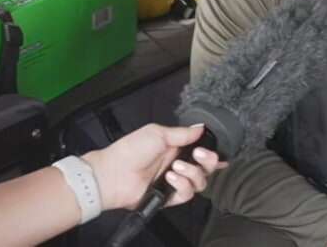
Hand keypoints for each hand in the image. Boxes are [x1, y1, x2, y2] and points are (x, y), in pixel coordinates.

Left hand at [82, 123, 225, 209]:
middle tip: (199, 155)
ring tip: (176, 167)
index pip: (201, 151)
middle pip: (206, 168)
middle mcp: (177, 165)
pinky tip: (170, 178)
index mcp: (175, 148)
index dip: (211, 153)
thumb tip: (200, 128)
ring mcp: (174, 182)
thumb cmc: (130, 150)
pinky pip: (187, 194)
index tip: (213, 150)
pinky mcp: (170, 197)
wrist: (114, 173)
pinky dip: (182, 185)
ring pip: (200, 182)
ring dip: (192, 173)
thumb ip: (182, 133)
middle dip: (208, 161)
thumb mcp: (157, 134)